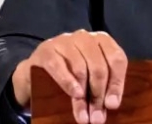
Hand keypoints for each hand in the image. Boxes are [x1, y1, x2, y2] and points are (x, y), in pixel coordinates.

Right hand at [11, 30, 127, 123]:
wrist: (34, 72)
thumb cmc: (70, 74)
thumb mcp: (89, 79)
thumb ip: (102, 89)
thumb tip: (111, 105)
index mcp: (102, 40)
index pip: (117, 59)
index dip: (116, 84)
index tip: (112, 105)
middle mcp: (85, 37)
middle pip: (99, 66)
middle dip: (98, 95)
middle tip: (96, 117)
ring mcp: (65, 41)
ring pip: (80, 68)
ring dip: (83, 96)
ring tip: (83, 115)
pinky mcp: (47, 50)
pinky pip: (59, 67)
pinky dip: (68, 83)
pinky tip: (74, 94)